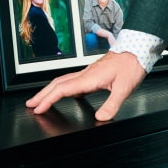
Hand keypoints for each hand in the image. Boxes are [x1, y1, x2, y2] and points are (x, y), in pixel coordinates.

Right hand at [26, 50, 145, 120]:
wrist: (136, 49)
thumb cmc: (131, 65)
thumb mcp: (124, 88)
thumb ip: (112, 104)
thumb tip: (101, 118)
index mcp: (90, 78)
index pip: (62, 89)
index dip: (48, 99)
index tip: (38, 108)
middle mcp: (86, 74)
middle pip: (57, 84)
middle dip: (42, 95)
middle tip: (30, 104)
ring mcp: (88, 72)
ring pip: (63, 81)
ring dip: (50, 90)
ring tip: (41, 100)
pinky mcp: (93, 73)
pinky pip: (72, 81)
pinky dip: (63, 88)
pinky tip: (66, 94)